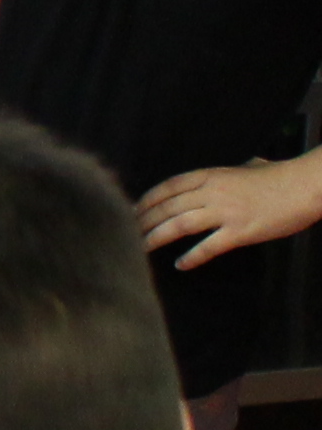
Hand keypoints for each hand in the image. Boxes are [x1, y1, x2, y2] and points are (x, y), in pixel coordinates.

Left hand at [140, 155, 321, 270]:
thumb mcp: (250, 166)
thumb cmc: (281, 176)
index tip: (130, 210)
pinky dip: (192, 257)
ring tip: (140, 249)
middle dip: (143, 221)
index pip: (167, 187)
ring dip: (156, 237)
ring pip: (179, 225)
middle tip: (127, 233)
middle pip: (167, 207)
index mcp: (211, 175)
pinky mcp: (241, 231)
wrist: (306, 186)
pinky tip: (181, 264)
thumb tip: (242, 165)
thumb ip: (236, 170)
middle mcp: (213, 192)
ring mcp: (226, 212)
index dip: (146, 200)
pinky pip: (209, 247)